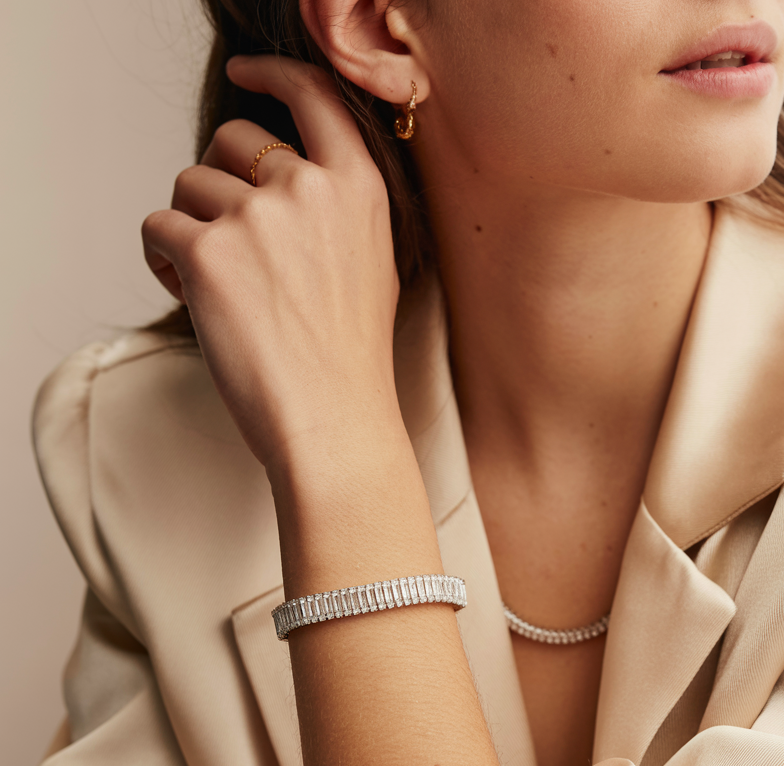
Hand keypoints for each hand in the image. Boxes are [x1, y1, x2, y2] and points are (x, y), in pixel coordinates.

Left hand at [142, 56, 402, 476]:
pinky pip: (156, 226)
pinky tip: (194, 298)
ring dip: (190, 228)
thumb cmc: (351, 359)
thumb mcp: (373, 263)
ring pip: (187, 184)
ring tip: (218, 286)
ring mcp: (256, 217)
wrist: (335, 421)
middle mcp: (308, 188)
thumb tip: (274, 176)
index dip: (273, 73)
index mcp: (358, 189)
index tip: (246, 70)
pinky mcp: (207, 252)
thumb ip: (334, 206)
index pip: (312, 95)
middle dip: (218, 179)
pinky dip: (162, 260)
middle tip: (228, 234)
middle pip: (232, 138)